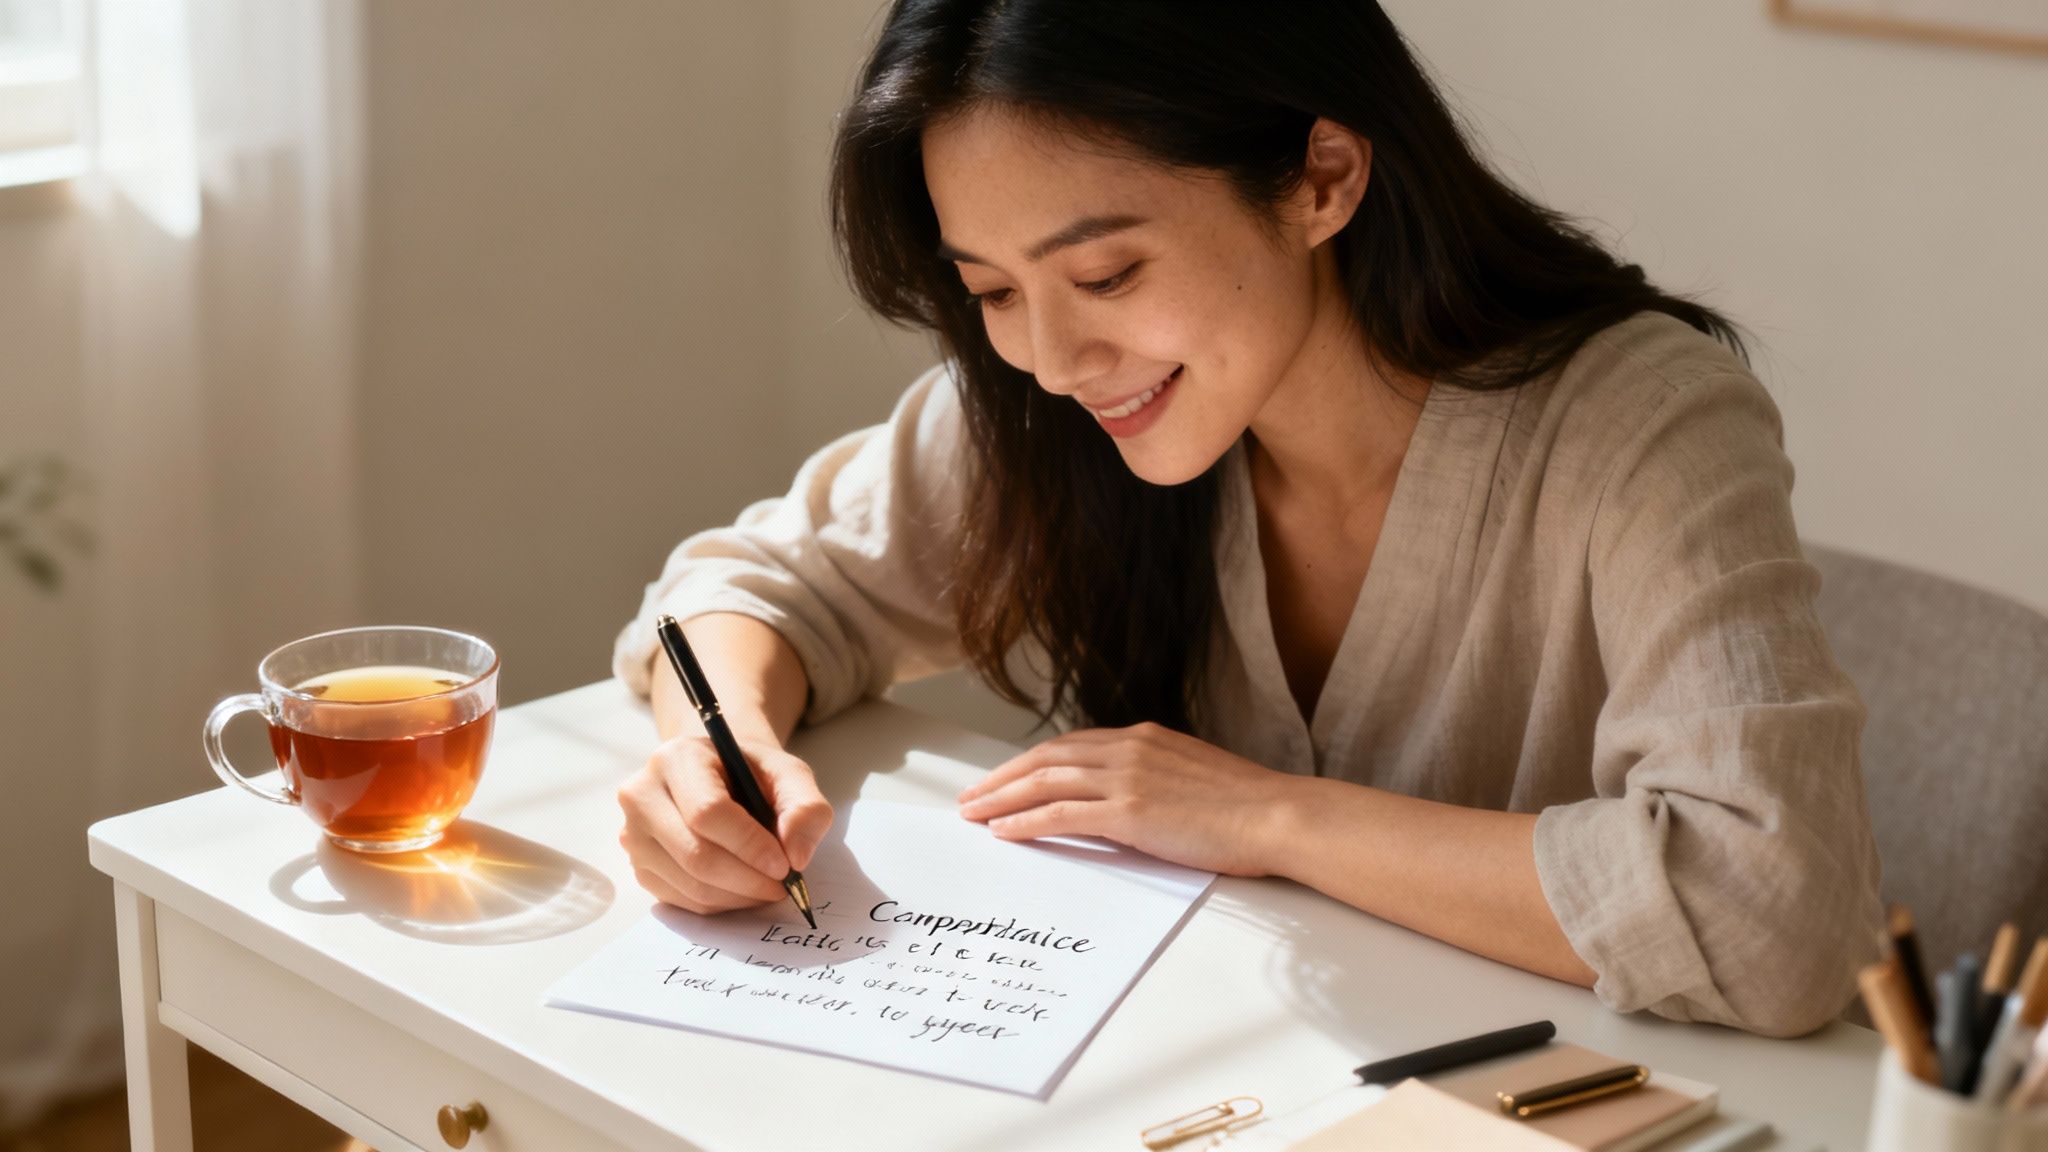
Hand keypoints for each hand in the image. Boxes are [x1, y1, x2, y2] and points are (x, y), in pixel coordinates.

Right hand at [617, 734, 832, 913]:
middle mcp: (641, 795)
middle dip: (747, 879)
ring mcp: (633, 834)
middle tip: (783, 886)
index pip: (707, 812)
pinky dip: (721, 904)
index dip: (749, 845)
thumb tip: (797, 856)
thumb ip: (804, 807)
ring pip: (688, 884)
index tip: (785, 865)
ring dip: (738, 897)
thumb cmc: (751, 774)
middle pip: (695, 854)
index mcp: (676, 758)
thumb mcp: (788, 773)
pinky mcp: (638, 866)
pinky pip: (681, 900)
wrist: (718, 777)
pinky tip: (743, 890)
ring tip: (768, 887)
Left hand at [955, 723, 1297, 876]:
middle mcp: (1129, 749)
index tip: (1005, 779)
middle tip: (970, 797)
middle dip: (1002, 778)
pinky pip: (1061, 814)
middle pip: (1046, 758)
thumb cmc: (1248, 807)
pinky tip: (1003, 832)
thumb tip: (1132, 800)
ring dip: (1001, 799)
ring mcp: (1128, 778)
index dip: (1030, 763)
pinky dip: (1025, 821)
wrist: (1277, 814)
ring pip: (1045, 782)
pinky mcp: (1129, 812)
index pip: (1071, 746)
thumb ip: (1157, 778)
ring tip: (973, 815)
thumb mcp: (1194, 776)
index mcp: (1144, 738)